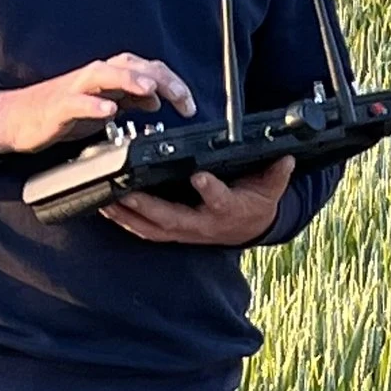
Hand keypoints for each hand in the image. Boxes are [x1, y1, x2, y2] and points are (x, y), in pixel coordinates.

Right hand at [0, 52, 193, 156]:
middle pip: (133, 67)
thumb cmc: (63, 110)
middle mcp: (96, 76)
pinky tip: (109, 112)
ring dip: (129, 81)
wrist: (19, 118)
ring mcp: (76, 89)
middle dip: (161, 80)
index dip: (173, 84)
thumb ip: (132, 99)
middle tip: (183, 98)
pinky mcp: (58, 107)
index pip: (148, 71)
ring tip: (150, 90)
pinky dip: (93, 105)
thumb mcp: (106, 106)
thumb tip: (159, 98)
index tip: (191, 106)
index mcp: (111, 76)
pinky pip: (77, 103)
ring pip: (106, 76)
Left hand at [102, 156, 294, 246]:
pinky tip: (106, 208)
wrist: (248, 227)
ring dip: (127, 215)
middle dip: (147, 206)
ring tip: (105, 199)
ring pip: (152, 227)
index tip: (200, 175)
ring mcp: (184, 232)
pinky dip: (125, 221)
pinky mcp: (171, 233)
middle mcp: (202, 224)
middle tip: (125, 191)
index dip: (210, 190)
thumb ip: (276, 173)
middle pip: (171, 218)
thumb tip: (285, 158)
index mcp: (228, 209)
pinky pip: (144, 230)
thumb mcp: (270, 187)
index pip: (220, 199)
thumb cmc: (255, 202)